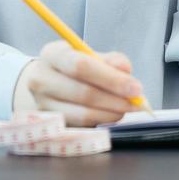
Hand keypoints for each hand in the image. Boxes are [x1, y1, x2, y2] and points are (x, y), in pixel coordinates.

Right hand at [13, 41, 143, 126]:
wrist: (45, 81)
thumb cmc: (71, 66)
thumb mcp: (88, 54)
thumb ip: (109, 60)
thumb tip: (126, 71)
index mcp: (51, 54)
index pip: (81, 66)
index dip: (111, 79)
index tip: (135, 88)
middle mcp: (41, 79)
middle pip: (83, 93)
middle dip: (116, 99)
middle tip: (137, 102)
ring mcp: (43, 104)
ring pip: (83, 114)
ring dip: (112, 113)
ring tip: (127, 108)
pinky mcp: (51, 124)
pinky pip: (82, 126)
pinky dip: (102, 120)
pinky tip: (112, 113)